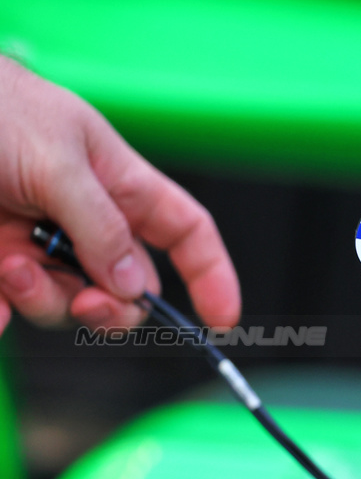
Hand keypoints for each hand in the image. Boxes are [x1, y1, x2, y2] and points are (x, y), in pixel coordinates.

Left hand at [0, 56, 239, 330]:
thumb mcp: (56, 159)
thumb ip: (100, 225)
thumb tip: (131, 286)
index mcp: (118, 184)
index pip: (184, 232)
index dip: (211, 274)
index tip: (221, 319)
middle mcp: (83, 221)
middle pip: (126, 288)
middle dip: (113, 307)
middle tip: (89, 303)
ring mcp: (36, 244)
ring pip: (67, 304)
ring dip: (45, 299)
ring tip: (9, 267)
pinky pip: (10, 310)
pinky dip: (2, 315)